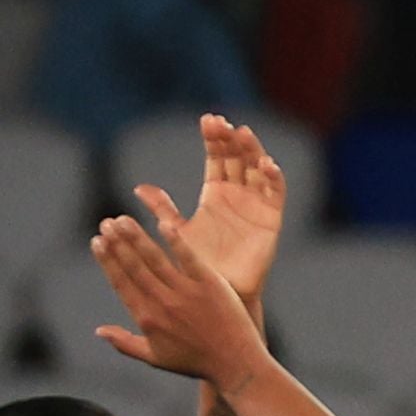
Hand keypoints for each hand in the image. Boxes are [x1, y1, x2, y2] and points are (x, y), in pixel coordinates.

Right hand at [89, 183, 274, 387]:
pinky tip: (163, 223)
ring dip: (136, 238)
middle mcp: (163, 304)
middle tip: (105, 223)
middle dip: (117, 243)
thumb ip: (124, 343)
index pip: (121, 283)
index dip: (107, 261)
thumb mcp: (155, 358)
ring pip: (155, 259)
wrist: (235, 364)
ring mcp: (186, 292)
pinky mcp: (209, 284)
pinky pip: (189, 258)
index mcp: (148, 319)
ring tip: (122, 220)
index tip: (96, 242)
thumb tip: (98, 330)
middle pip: (134, 267)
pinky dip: (176, 241)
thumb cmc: (195, 362)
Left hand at [152, 115, 286, 312]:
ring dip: (252, 150)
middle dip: (230, 139)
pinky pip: (276, 194)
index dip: (214, 139)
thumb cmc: (198, 266)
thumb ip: (163, 209)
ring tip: (243, 133)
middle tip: (221, 123)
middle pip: (237, 158)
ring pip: (257, 170)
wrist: (220, 295)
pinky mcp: (272, 220)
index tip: (207, 120)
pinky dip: (274, 178)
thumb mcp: (177, 232)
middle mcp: (237, 195)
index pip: (217, 158)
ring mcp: (256, 206)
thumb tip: (139, 188)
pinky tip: (266, 164)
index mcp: (214, 194)